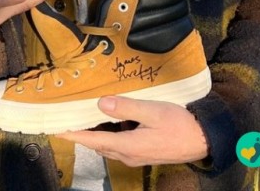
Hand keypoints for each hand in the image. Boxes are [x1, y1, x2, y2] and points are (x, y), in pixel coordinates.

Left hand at [57, 97, 209, 166]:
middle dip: (81, 133)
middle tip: (66, 119)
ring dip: (94, 133)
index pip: (93, 140)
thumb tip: (101, 103)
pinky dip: (108, 133)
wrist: (202, 141)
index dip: (73, 134)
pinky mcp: (143, 152)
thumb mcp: (153, 111)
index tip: (56, 129)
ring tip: (83, 117)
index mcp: (127, 146)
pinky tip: (110, 120)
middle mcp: (128, 155)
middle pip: (97, 144)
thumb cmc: (179, 124)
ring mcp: (135, 156)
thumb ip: (126, 107)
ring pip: (107, 145)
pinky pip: (118, 144)